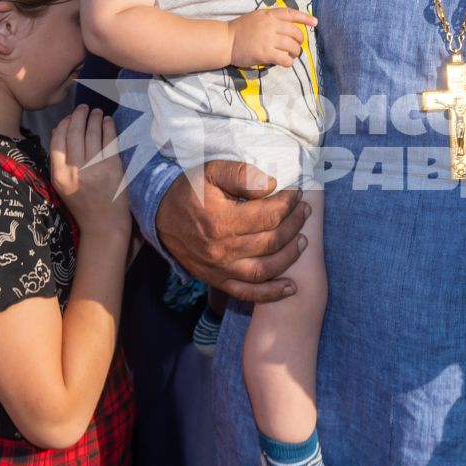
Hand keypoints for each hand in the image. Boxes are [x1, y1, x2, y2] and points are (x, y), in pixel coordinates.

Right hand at [49, 108, 130, 238]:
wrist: (103, 225)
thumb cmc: (83, 204)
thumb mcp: (62, 185)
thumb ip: (60, 161)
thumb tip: (62, 130)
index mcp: (58, 174)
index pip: (57, 140)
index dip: (63, 124)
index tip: (69, 117)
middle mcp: (74, 170)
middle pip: (74, 133)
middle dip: (79, 116)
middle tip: (84, 108)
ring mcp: (94, 168)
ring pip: (92, 133)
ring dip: (95, 118)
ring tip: (97, 111)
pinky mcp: (112, 168)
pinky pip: (109, 141)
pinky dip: (109, 128)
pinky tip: (109, 121)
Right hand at [155, 160, 308, 303]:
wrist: (161, 217)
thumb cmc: (190, 192)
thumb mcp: (212, 172)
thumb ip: (242, 175)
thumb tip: (272, 185)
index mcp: (220, 221)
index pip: (269, 215)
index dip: (288, 204)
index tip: (296, 194)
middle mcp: (221, 249)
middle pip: (271, 241)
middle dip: (294, 225)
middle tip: (304, 212)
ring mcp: (220, 269)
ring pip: (265, 269)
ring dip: (289, 256)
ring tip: (303, 240)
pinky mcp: (217, 281)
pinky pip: (248, 293)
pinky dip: (271, 294)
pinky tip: (290, 287)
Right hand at [228, 8, 316, 67]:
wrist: (225, 41)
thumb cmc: (240, 30)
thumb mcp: (256, 17)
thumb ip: (271, 19)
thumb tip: (289, 26)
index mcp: (268, 15)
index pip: (291, 14)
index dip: (305, 18)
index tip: (315, 23)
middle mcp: (270, 25)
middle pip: (295, 32)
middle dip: (300, 40)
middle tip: (296, 46)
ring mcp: (268, 39)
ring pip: (292, 46)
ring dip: (295, 52)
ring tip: (291, 55)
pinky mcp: (265, 53)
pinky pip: (285, 58)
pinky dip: (288, 62)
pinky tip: (286, 62)